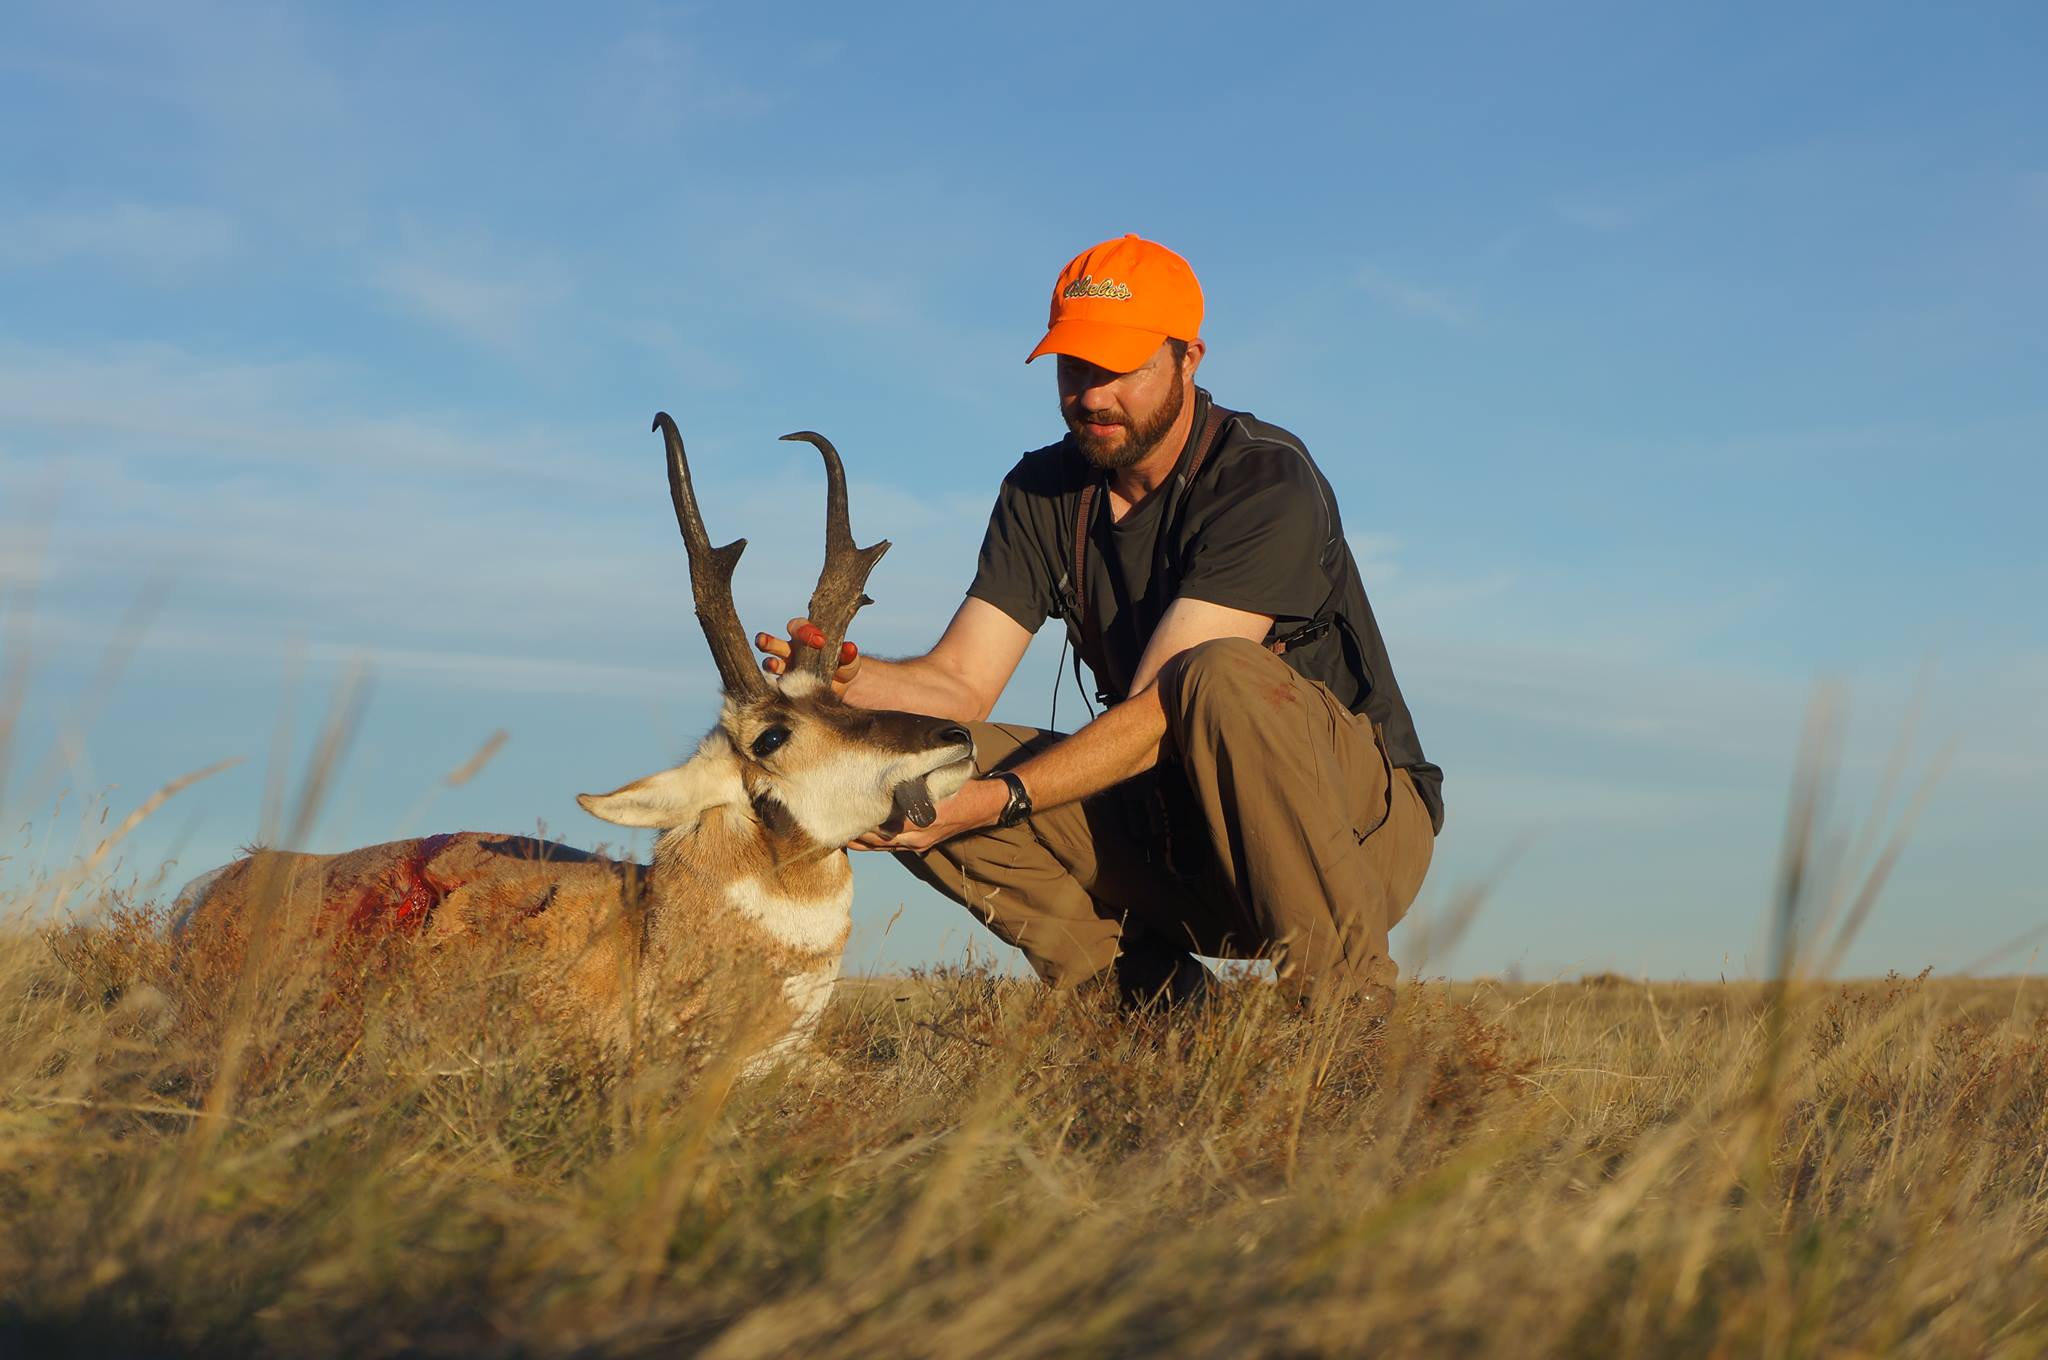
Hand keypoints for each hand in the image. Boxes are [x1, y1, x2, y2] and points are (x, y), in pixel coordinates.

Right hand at [756, 617, 860, 695]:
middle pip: (773, 643)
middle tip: (763, 640)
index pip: (797, 627)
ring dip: (769, 663)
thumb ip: (848, 653)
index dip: (805, 631)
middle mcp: (790, 651)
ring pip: (770, 664)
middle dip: (767, 640)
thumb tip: (849, 648)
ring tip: (772, 664)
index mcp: (804, 637)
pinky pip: (777, 686)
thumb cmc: (843, 665)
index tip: (821, 641)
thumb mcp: (849, 658)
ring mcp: (785, 670)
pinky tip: (782, 687)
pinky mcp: (786, 688)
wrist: (843, 688)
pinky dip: (779, 686)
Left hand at [849, 776, 1006, 854]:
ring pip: (878, 846)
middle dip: (851, 831)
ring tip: (835, 828)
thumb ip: (912, 776)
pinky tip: (855, 834)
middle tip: (829, 819)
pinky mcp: (917, 846)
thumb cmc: (960, 786)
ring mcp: (916, 844)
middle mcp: (915, 835)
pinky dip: (871, 842)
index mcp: (919, 818)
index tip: (839, 806)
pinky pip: (888, 848)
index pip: (879, 823)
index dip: (858, 817)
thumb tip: (885, 765)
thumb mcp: (937, 777)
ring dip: (858, 839)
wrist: (984, 807)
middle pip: (873, 839)